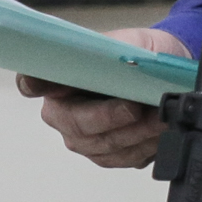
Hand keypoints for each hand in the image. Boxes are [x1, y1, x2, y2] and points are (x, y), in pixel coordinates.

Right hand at [19, 27, 189, 168]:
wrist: (167, 73)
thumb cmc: (141, 54)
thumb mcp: (129, 43)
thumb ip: (113, 52)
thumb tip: (113, 62)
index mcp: (60, 81)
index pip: (34, 82)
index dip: (36, 85)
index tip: (45, 85)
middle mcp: (66, 114)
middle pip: (77, 126)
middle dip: (111, 119)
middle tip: (137, 108)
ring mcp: (87, 139)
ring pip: (105, 148)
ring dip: (138, 135)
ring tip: (162, 119)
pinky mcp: (114, 155)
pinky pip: (127, 158)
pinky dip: (148, 146)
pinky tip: (163, 131)